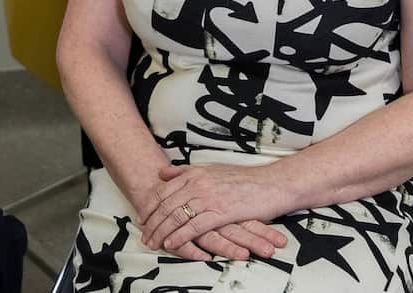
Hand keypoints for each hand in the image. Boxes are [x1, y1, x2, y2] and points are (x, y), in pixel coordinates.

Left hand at [140, 163, 291, 254]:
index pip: (163, 191)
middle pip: (166, 205)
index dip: (149, 205)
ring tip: (152, 242)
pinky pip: (194, 227)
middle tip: (143, 234)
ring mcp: (209, 197)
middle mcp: (198, 183)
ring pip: (176, 216)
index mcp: (194, 173)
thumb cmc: (242, 179)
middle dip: (151, 222)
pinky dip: (180, 236)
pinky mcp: (220, 212)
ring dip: (161, 232)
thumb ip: (186, 171)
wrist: (270, 184)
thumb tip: (162, 172)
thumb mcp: (211, 169)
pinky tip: (171, 244)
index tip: (141, 217)